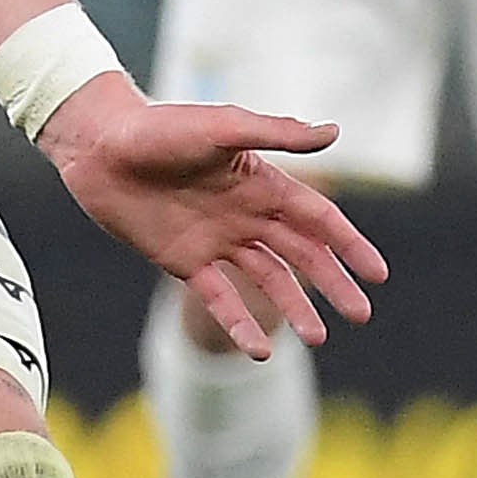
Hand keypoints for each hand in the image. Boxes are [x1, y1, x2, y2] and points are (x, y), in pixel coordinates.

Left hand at [37, 76, 385, 359]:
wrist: (98, 146)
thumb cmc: (159, 127)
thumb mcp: (221, 126)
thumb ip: (276, 133)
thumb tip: (334, 132)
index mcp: (261, 183)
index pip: (317, 219)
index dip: (349, 245)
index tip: (378, 275)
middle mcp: (245, 215)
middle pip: (301, 255)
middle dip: (333, 284)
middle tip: (362, 316)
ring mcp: (215, 240)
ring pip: (267, 281)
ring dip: (293, 308)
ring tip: (318, 339)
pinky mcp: (182, 261)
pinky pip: (218, 298)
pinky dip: (239, 322)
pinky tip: (259, 350)